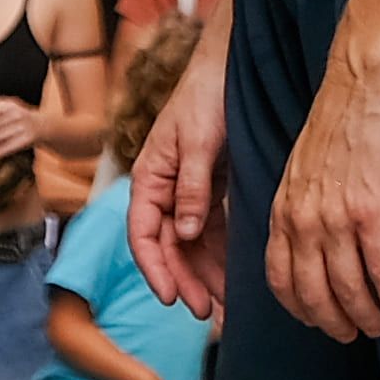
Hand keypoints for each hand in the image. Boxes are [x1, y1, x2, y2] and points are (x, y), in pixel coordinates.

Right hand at [129, 61, 231, 316]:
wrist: (232, 65)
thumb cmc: (208, 94)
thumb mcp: (198, 140)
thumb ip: (191, 187)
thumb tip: (185, 232)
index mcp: (150, 177)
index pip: (144, 234)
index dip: (155, 269)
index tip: (172, 299)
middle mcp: (166, 189)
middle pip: (170, 247)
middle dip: (185, 282)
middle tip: (207, 314)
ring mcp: (190, 191)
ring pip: (193, 245)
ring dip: (205, 276)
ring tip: (224, 309)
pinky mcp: (214, 189)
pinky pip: (215, 231)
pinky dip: (223, 256)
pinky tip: (235, 279)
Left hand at [266, 62, 379, 339]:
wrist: (362, 86)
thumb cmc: (340, 121)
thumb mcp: (302, 167)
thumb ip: (300, 204)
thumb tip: (311, 234)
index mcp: (284, 210)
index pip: (280, 278)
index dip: (299, 308)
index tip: (316, 320)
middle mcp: (303, 221)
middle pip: (312, 292)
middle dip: (332, 322)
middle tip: (352, 335)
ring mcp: (336, 218)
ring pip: (347, 287)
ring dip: (365, 315)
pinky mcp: (372, 212)